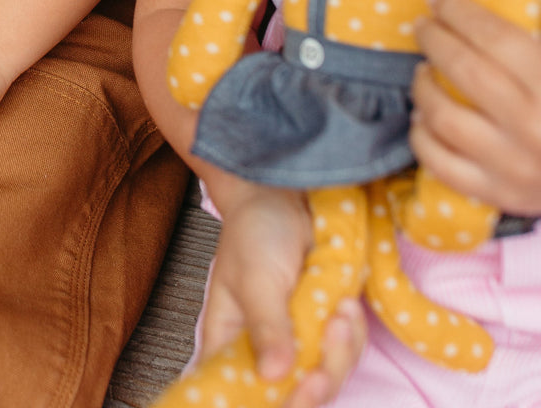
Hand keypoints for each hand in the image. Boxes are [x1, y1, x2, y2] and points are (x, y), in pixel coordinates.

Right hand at [202, 183, 365, 406]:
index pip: (238, 394)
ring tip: (340, 312)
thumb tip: (274, 376)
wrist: (288, 194)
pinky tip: (348, 304)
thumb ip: (266, 326)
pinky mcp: (324, 328)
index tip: (295, 393)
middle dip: (315, 384)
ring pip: (324, 378)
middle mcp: (263, 349)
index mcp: (229, 341)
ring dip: (339, 353)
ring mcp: (297, 341)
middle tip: (322, 368)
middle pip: (290, 396)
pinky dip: (353, 335)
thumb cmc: (256, 231)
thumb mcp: (256, 277)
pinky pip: (345, 353)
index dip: (267, 406)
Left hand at [413, 0, 540, 216]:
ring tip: (423, 70)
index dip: (461, 12)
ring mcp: (514, 166)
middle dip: (435, 39)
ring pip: (443, 115)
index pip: (496, 38)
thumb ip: (532, 45)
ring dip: (423, 86)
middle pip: (465, 70)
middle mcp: (534, 127)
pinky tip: (423, 118)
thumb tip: (501, 0)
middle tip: (424, 25)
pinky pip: (440, 163)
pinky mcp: (499, 194)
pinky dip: (422, 137)